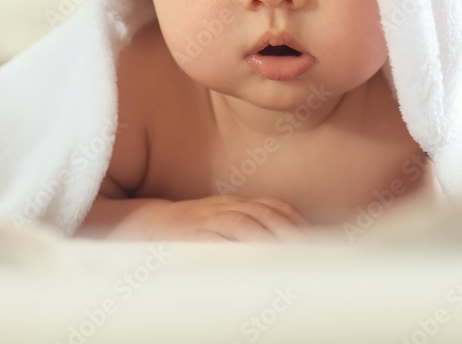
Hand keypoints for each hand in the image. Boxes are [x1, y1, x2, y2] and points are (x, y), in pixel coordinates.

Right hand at [149, 195, 310, 242]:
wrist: (150, 223)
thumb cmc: (192, 227)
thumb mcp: (222, 217)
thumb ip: (248, 223)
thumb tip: (282, 241)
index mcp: (235, 202)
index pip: (273, 205)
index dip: (294, 218)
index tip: (312, 235)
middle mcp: (225, 207)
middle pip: (264, 214)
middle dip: (288, 230)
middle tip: (307, 250)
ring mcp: (209, 219)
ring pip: (244, 223)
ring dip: (268, 238)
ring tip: (287, 255)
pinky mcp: (193, 235)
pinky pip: (218, 239)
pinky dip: (237, 246)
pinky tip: (253, 259)